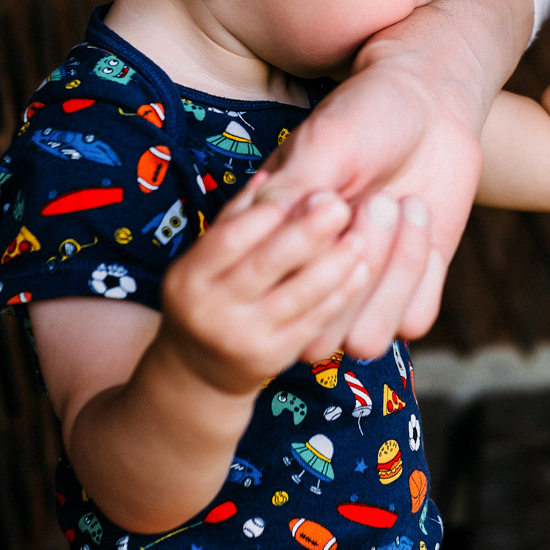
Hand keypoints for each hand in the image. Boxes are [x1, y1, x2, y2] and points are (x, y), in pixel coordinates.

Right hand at [154, 187, 370, 394]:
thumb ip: (238, 217)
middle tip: (338, 205)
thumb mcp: (206, 257)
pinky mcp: (275, 358)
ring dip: (332, 263)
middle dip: (305, 233)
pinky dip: (340, 293)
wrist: (199, 370)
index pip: (227, 238)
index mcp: (188, 276)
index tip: (297, 192)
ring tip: (359, 235)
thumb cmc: (209, 294)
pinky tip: (361, 269)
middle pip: (265, 265)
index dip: (263, 215)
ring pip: (296, 295)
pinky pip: (313, 321)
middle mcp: (209, 310)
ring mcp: (243, 338)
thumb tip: (267, 179)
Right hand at [213, 0, 532, 360]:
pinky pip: (414, 323)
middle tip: (375, 198)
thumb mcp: (325, 144)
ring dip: (391, 275)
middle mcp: (313, 277)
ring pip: (366, 341)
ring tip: (400, 206)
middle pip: (318, 340)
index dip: (305, 266)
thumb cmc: (366, 114)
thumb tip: (263, 231)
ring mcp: (362, 290)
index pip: (270, 301)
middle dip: (354, 271)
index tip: (339, 202)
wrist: (429, 100)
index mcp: (276, 245)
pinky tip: (420, 219)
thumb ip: (293, 192)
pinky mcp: (410, 291)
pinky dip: (421, 272)